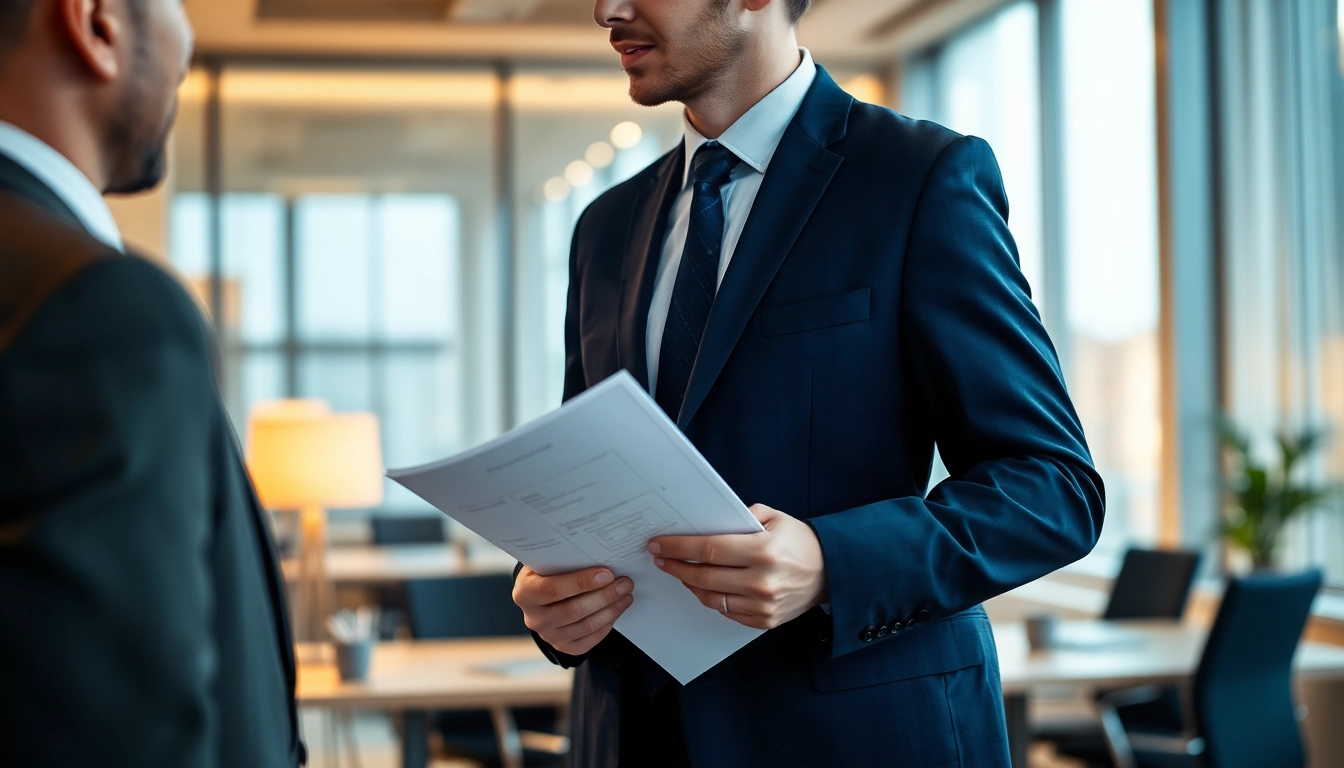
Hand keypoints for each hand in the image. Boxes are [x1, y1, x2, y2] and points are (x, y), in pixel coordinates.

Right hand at [512, 565, 633, 655]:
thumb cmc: (548, 573)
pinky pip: (590, 639)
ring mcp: (549, 636)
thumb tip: (599, 555)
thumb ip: (565, 561)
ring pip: (586, 626)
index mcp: (525, 593)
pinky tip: (618, 609)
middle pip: (573, 610)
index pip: (553, 590)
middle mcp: (534, 619)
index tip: (607, 574)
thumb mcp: (547, 562)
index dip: (581, 582)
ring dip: (611, 609)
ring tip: (626, 594)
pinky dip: (607, 624)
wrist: (541, 595)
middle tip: (625, 583)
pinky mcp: (564, 647)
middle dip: (604, 596)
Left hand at [649, 504, 826, 629]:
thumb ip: (740, 518)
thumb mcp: (774, 518)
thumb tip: (706, 523)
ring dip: (689, 584)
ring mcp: (762, 605)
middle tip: (660, 558)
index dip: (678, 547)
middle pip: (703, 576)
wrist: (832, 572)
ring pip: (710, 598)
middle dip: (675, 566)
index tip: (658, 544)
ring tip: (679, 571)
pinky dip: (710, 598)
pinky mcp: (763, 621)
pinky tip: (702, 586)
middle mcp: (761, 581)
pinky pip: (725, 612)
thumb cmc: (800, 542)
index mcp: (763, 551)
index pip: (709, 549)